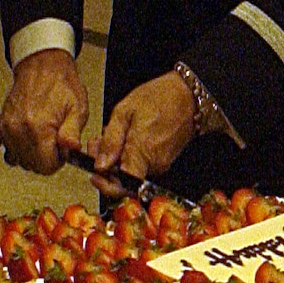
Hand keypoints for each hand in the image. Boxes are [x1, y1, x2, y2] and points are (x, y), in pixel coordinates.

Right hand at [1, 48, 88, 174]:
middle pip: (32, 166)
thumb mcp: (77, 108)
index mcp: (38, 126)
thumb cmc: (61, 84)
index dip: (58, 161)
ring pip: (20, 160)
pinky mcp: (1, 126)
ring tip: (44, 135)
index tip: (62, 149)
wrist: (41, 66)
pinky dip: (22, 147)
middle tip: (55, 140)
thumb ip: (72, 133)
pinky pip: (11, 150)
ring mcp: (7, 128)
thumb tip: (71, 150)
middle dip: (46, 158)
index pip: (45, 167)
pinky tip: (33, 134)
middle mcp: (18, 129)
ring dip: (33, 154)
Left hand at [95, 71, 194, 185]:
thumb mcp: (125, 111)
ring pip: (131, 170)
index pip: (122, 187)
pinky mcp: (164, 160)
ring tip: (110, 134)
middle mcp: (154, 164)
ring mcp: (161, 164)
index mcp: (143, 153)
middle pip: (123, 178)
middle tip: (96, 144)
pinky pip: (141, 163)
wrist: (188, 95)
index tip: (95, 174)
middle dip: (106, 165)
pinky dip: (129, 154)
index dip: (105, 185)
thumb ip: (111, 141)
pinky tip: (125, 136)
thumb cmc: (159, 98)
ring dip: (116, 157)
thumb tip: (100, 165)